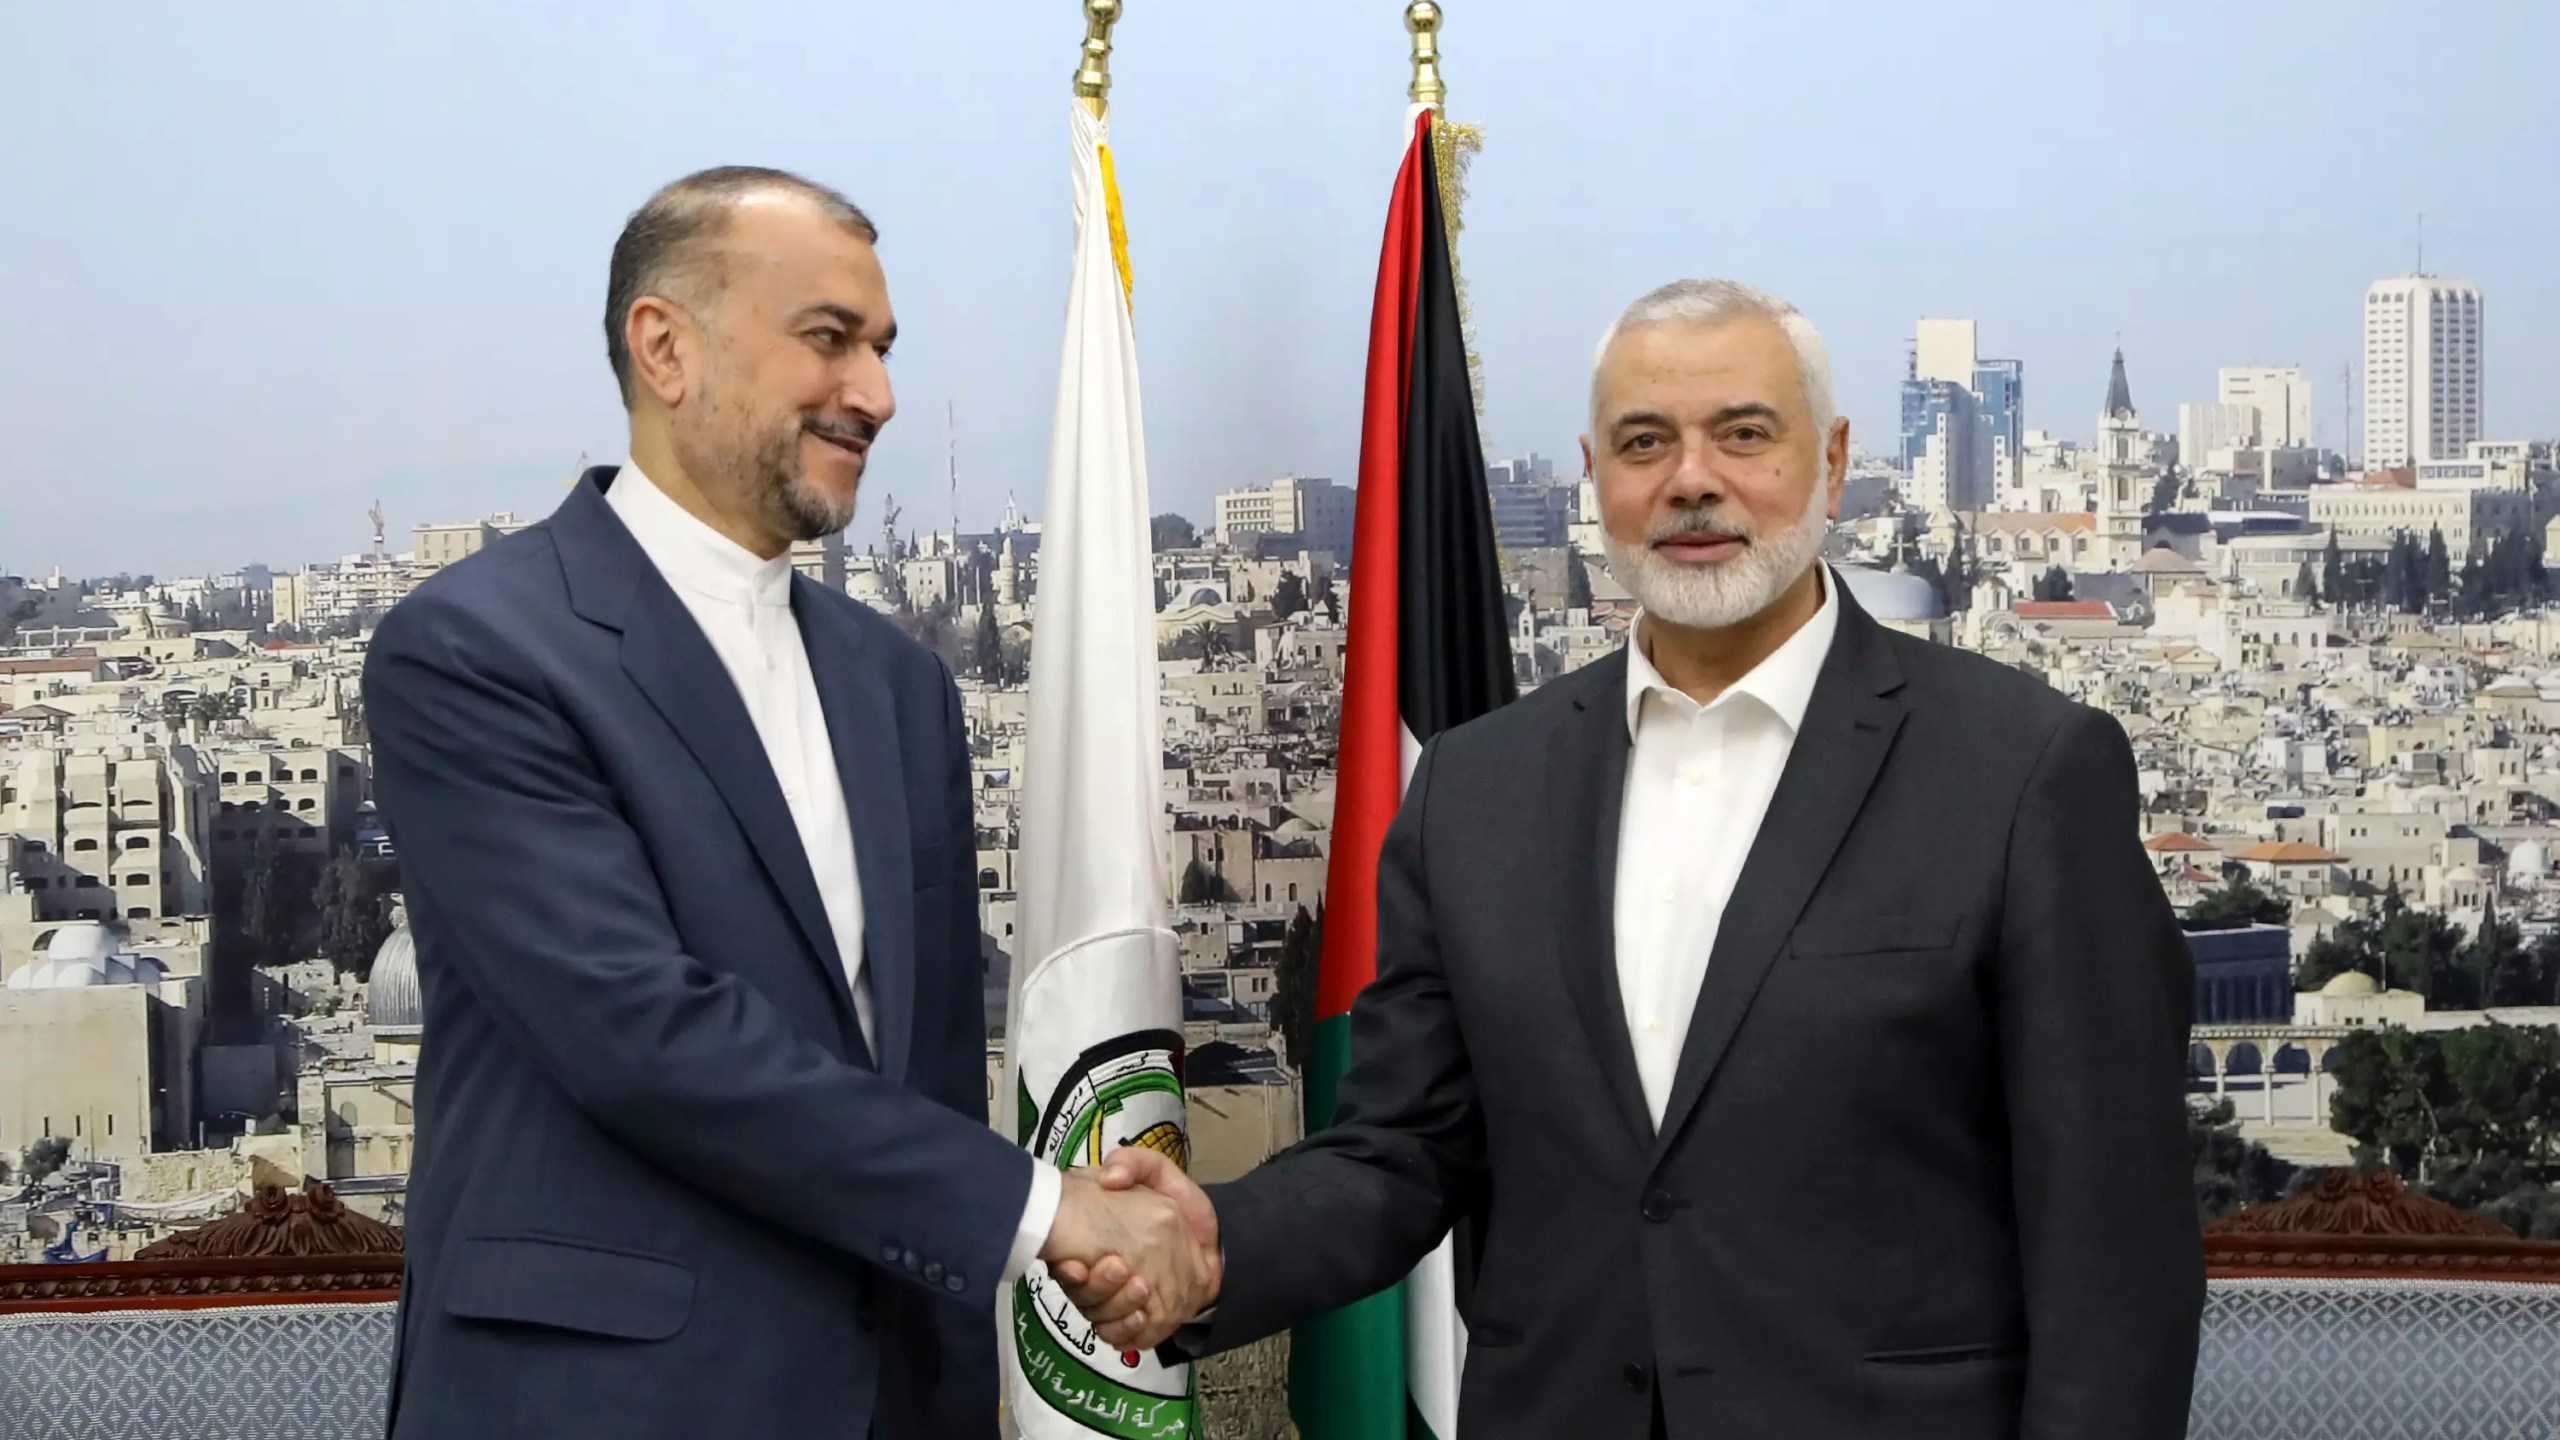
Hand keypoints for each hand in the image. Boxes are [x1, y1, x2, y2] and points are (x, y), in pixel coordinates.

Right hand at [1044, 1147, 1220, 1350]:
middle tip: (1118, 1267)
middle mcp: (1105, 1279)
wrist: (1215, 1235)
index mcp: (1100, 1246)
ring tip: (1140, 1286)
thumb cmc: (1179, 1203)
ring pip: (1104, 1321)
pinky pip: (1126, 1340)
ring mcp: (1122, 1303)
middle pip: (1087, 1300)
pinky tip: (1142, 1317)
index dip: (1069, 1273)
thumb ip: (1133, 1163)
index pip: (1072, 1270)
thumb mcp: (1156, 1172)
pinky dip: (1130, 1332)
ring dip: (1118, 1309)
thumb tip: (1111, 1178)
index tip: (1074, 1267)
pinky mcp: (1145, 1323)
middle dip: (1098, 1290)